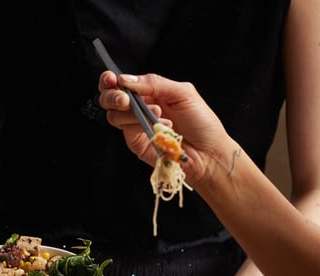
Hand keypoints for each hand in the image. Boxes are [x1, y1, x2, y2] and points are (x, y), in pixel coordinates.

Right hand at [97, 71, 230, 186]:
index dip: (111, 80)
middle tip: (124, 99)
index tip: (111, 79)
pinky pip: (126, 130)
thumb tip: (125, 79)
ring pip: (114, 116)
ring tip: (157, 113)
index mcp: (150, 92)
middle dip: (112, 96)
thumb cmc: (202, 123)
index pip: (123, 83)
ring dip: (132, 112)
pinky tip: (161, 126)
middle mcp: (140, 108)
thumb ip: (154, 82)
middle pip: (110, 99)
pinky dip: (140, 125)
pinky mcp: (136, 143)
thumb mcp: (182, 92)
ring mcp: (136, 127)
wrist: (209, 152)